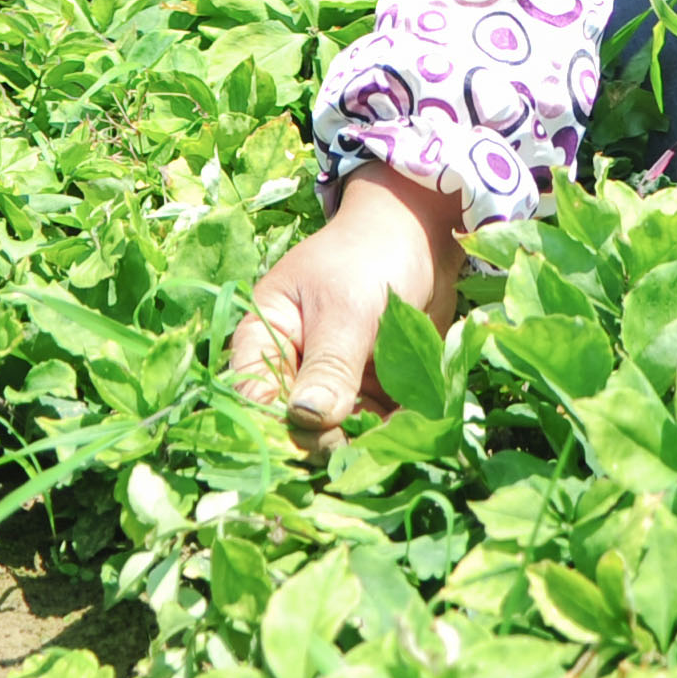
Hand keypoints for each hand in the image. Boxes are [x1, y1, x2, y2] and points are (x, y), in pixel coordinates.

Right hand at [230, 162, 462, 442]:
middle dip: (325, 438)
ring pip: (338, 430)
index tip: (312, 435)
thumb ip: (330, 365)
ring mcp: (334, 381)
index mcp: (265, 337)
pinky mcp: (371, 389)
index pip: (255, 393)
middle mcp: (295, 365)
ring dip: (363, 442)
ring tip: (390, 441)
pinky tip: (410, 432)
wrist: (421, 233)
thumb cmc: (369, 256)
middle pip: (296, 422)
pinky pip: (374, 424)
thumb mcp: (346, 308)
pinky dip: (391, 432)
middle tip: (356, 444)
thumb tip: (306, 419)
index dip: (277, 422)